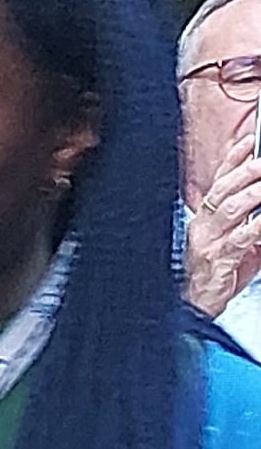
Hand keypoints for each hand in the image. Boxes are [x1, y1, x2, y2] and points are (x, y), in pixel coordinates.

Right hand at [193, 143, 260, 322]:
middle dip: (247, 169)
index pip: (218, 181)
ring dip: (254, 192)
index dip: (233, 159)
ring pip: (232, 208)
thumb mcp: (232, 241)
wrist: (194, 308)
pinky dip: (259, 226)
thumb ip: (249, 221)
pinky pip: (242, 237)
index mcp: (204, 218)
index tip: (250, 140)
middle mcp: (202, 226)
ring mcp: (208, 242)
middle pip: (225, 189)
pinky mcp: (218, 259)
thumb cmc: (214, 276)